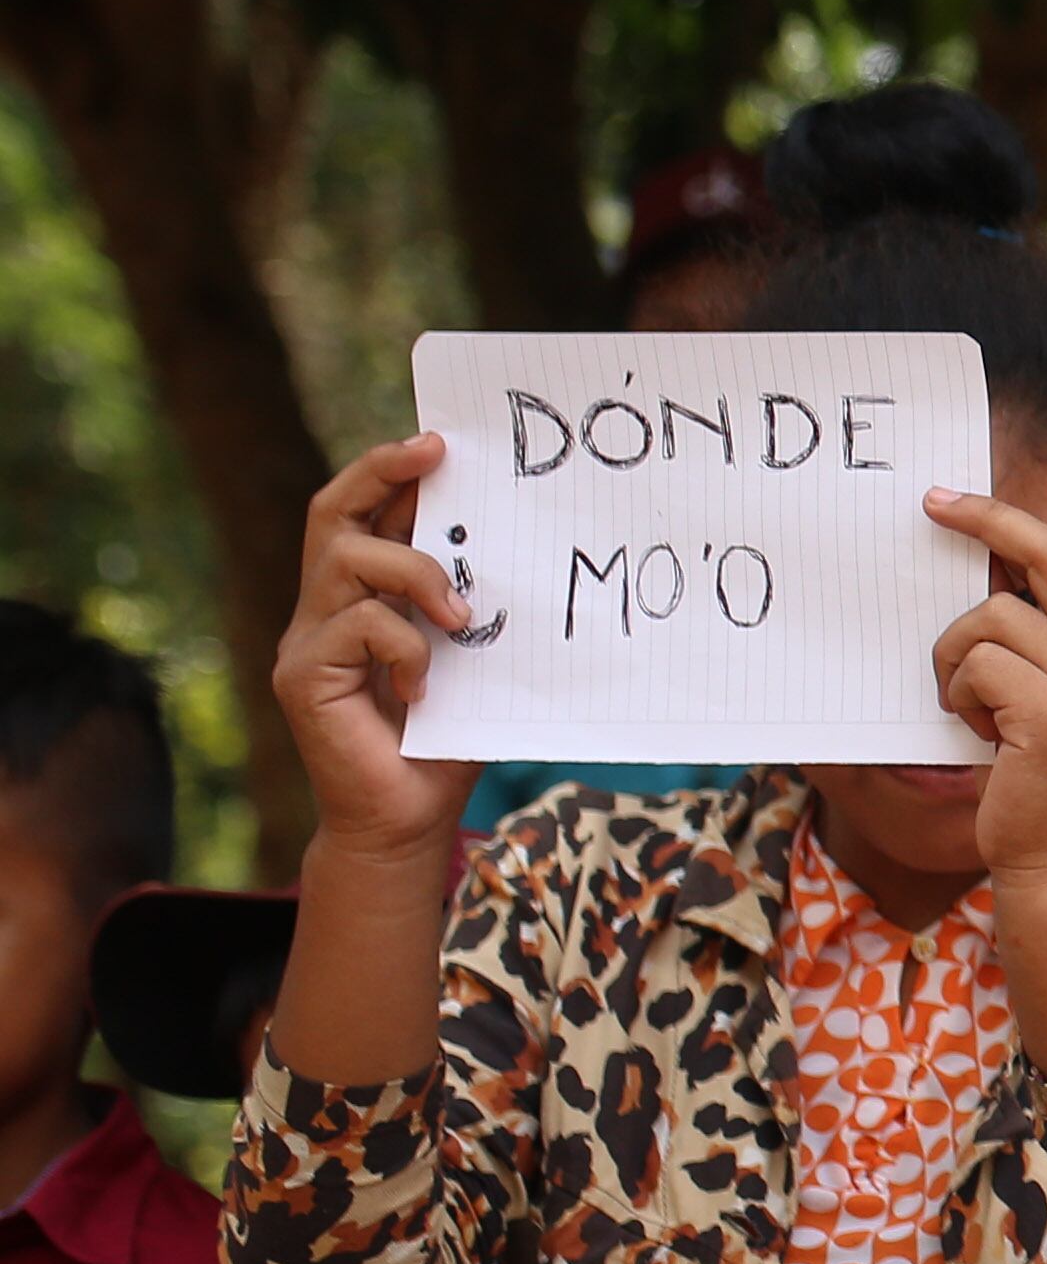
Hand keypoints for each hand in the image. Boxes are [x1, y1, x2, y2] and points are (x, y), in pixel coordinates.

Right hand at [270, 439, 481, 859]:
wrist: (409, 822)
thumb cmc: (449, 738)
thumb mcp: (475, 659)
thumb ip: (477, 608)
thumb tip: (528, 546)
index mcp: (363, 597)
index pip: (363, 513)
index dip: (392, 471)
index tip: (441, 442)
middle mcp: (324, 609)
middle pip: (332, 514)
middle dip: (378, 472)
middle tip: (432, 453)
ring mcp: (306, 641)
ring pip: (347, 560)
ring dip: (415, 572)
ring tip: (462, 614)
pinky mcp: (301, 677)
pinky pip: (354, 627)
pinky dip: (402, 644)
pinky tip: (425, 682)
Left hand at [924, 490, 1046, 887]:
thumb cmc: (1037, 778)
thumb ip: (1036, 634)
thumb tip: (981, 561)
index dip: (1007, 519)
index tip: (951, 500)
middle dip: (986, 518)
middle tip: (932, 504)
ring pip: (991, 617)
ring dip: (956, 659)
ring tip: (971, 708)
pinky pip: (977, 665)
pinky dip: (959, 694)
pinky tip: (980, 734)